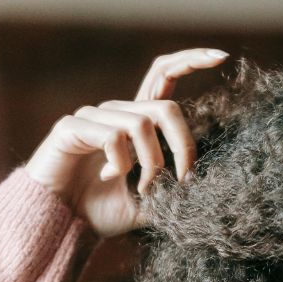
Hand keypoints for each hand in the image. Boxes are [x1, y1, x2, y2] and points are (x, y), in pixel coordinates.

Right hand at [24, 48, 228, 237]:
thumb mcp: (150, 204)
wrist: (61, 224)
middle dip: (184, 146)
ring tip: (141, 189)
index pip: (164, 76)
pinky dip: (121, 164)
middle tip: (185, 180)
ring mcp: (93, 117)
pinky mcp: (72, 127)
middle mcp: (116, 113)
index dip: (190, 61)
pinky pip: (113, 136)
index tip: (221, 56)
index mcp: (136, 123)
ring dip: (152, 164)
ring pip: (142, 125)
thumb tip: (203, 184)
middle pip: (166, 107)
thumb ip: (173, 190)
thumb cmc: (101, 212)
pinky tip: (108, 177)